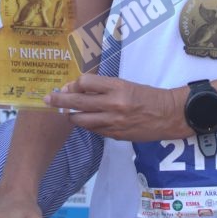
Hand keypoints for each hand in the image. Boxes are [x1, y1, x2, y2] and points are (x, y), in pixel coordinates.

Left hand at [46, 75, 183, 142]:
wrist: (169, 115)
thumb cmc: (148, 96)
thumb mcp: (126, 84)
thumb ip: (104, 88)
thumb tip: (78, 89)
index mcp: (117, 86)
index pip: (85, 82)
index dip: (74, 84)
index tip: (69, 86)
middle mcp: (113, 104)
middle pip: (77, 102)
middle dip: (59, 100)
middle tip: (47, 99)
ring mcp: (113, 122)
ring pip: (80, 120)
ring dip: (71, 116)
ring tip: (68, 113)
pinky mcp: (115, 135)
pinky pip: (93, 130)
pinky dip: (87, 125)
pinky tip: (88, 121)